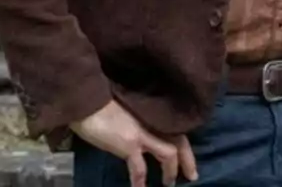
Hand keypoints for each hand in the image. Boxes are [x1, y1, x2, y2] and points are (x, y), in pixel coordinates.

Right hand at [70, 100, 196, 186]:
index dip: (186, 148)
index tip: (189, 161)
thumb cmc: (105, 106)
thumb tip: (146, 139)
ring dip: (170, 171)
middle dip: (187, 161)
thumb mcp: (131, 115)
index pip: (179, 131)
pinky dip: (140, 182)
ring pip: (169, 153)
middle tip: (192, 176)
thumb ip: (142, 125)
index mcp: (155, 116)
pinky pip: (140, 169)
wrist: (89, 102)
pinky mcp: (129, 144)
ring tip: (169, 184)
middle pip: (180, 142)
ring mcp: (143, 134)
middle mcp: (154, 123)